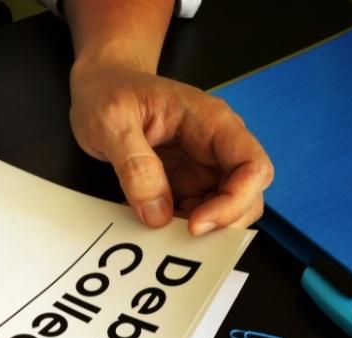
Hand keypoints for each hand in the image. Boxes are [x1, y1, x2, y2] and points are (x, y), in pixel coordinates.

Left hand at [69, 61, 272, 234]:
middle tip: (177, 237)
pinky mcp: (183, 182)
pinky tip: (146, 221)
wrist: (100, 85)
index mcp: (210, 121)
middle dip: (220, 224)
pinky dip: (174, 226)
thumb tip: (157, 214)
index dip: (234, 202)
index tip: (196, 224)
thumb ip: (134, 165)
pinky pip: (192, 213)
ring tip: (156, 230)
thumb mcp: (111, 122)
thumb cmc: (109, 91)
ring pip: (222, 211)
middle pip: (247, 195)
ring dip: (195, 229)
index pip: (252, 166)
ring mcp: (200, 167)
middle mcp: (214, 146)